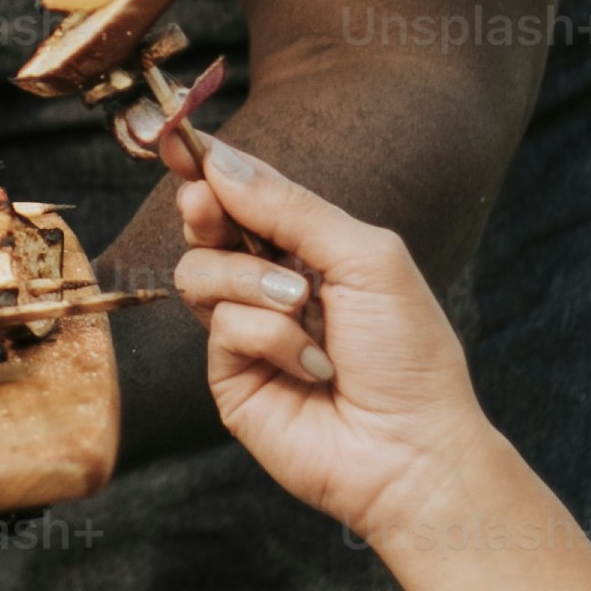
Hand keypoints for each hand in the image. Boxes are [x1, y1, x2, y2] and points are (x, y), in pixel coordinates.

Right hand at [170, 138, 500, 537]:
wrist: (411, 447)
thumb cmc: (408, 353)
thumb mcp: (364, 257)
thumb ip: (291, 208)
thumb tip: (221, 162)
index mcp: (311, 249)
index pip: (248, 195)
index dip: (212, 168)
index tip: (179, 143)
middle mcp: (272, 285)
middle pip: (207, 227)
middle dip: (205, 210)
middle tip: (206, 205)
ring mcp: (247, 332)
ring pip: (200, 272)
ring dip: (252, 283)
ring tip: (302, 309)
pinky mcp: (229, 376)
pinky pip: (221, 326)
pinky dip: (268, 336)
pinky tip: (311, 365)